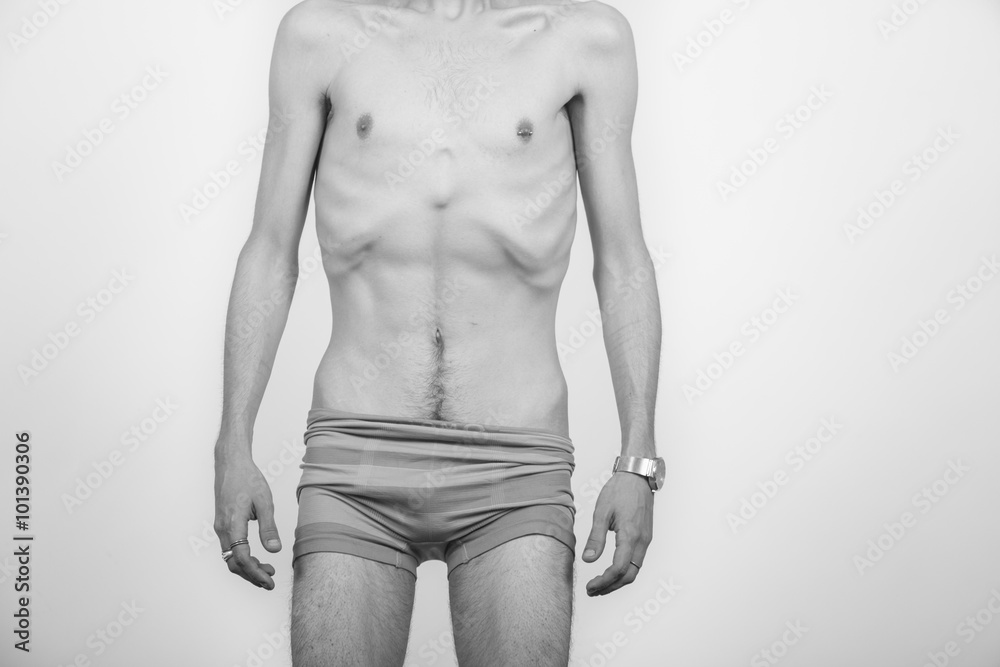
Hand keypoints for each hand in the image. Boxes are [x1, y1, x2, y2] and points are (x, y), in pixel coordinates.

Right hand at [214, 450, 281, 588]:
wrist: (230, 463)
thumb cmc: (248, 478)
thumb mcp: (264, 501)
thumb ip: (269, 527)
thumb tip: (275, 550)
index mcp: (232, 524)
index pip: (242, 559)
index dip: (256, 573)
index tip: (270, 581)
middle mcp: (222, 529)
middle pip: (233, 563)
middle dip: (252, 575)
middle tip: (271, 580)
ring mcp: (220, 527)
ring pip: (230, 557)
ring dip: (247, 568)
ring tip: (267, 570)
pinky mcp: (222, 524)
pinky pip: (230, 548)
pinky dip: (242, 557)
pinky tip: (257, 557)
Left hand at [582, 471, 652, 595]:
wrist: (637, 476)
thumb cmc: (619, 490)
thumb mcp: (602, 512)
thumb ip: (595, 538)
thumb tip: (587, 560)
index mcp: (630, 536)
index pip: (619, 569)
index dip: (604, 582)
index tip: (590, 587)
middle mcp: (642, 541)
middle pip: (629, 575)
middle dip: (611, 587)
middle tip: (593, 591)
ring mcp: (646, 540)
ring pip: (635, 570)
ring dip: (618, 581)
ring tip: (600, 585)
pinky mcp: (646, 537)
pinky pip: (637, 561)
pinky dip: (625, 571)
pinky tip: (612, 571)